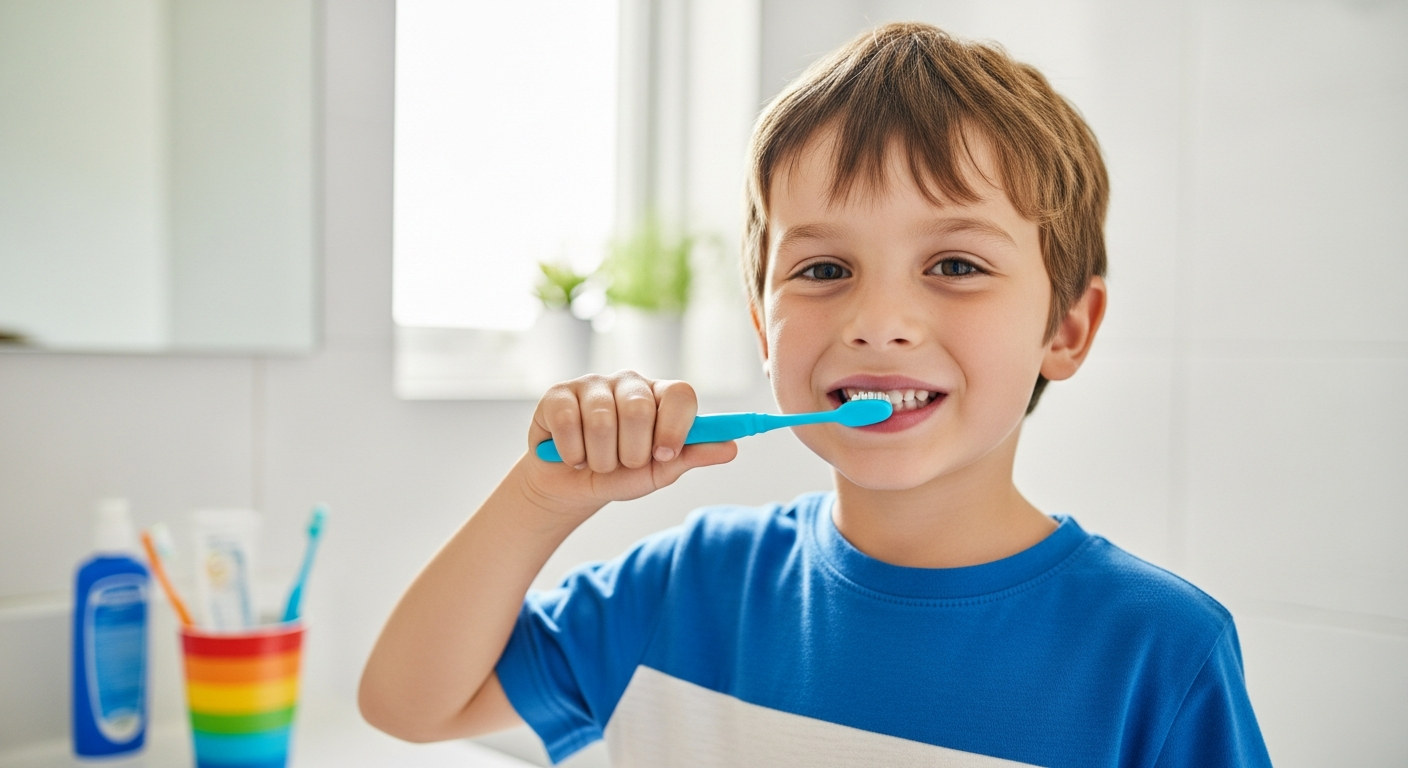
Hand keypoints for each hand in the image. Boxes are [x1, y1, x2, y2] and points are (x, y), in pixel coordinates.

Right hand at [518, 371, 737, 515]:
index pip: (680, 393)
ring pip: (602, 419)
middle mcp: (628, 383)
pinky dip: (573, 452)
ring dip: (601, 458)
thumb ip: (692, 456)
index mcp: (659, 397)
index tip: (664, 455)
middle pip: (639, 407)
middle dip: (632, 452)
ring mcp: (592, 385)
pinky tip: (573, 456)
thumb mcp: (659, 471)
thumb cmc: (620, 474)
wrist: (571, 488)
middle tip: (624, 463)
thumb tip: (731, 448)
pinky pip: (569, 421)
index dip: (674, 426)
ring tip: (597, 462)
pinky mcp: (558, 394)